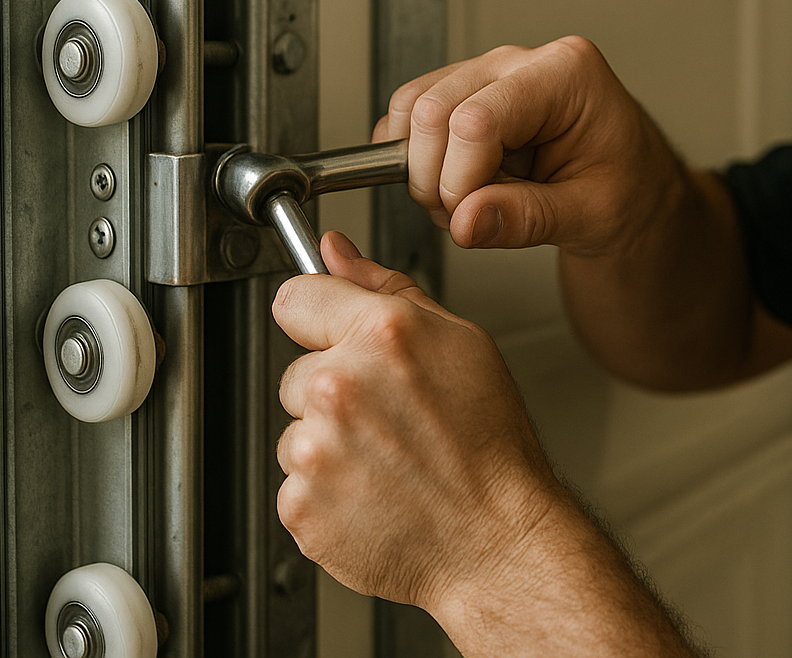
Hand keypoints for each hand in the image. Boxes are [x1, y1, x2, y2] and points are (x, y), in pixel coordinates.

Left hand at [273, 231, 570, 606]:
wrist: (497, 539)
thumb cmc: (490, 447)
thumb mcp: (462, 343)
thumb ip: (388, 288)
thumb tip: (337, 252)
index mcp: (382, 335)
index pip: (295, 297)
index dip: (318, 317)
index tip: (331, 335)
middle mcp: (341, 386)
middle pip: (297, 372)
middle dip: (333, 389)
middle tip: (390, 417)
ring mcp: (315, 450)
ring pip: (295, 431)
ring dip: (329, 445)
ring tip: (388, 461)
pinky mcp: (300, 505)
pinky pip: (295, 485)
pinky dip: (326, 492)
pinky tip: (373, 492)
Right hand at [374, 36, 681, 256]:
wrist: (634, 186)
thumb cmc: (628, 189)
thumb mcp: (591, 216)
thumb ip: (528, 219)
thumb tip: (467, 221)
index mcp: (568, 76)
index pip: (477, 119)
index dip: (461, 179)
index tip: (474, 216)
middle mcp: (523, 63)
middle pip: (433, 110)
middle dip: (437, 178)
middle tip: (471, 216)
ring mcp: (490, 73)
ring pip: (413, 110)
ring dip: (425, 171)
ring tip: (471, 200)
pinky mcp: (465, 91)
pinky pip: (411, 115)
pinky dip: (418, 159)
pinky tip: (458, 183)